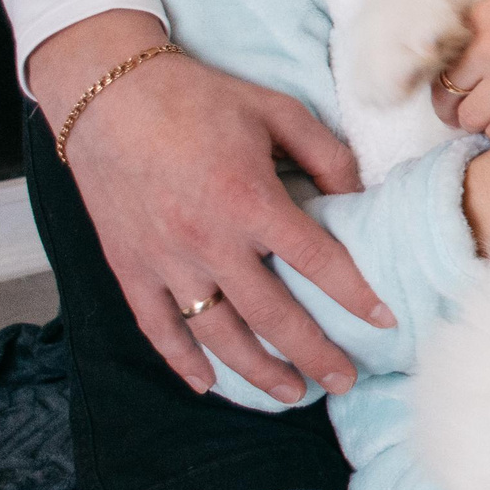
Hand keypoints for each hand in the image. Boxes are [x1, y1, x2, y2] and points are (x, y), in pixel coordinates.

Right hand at [33, 11, 393, 401]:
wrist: (106, 95)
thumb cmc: (197, 98)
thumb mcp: (275, 110)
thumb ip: (325, 153)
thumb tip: (360, 194)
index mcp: (249, 201)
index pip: (317, 261)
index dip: (354, 295)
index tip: (383, 321)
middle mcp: (208, 241)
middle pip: (271, 316)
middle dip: (313, 355)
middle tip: (345, 381)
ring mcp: (165, 261)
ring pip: (218, 334)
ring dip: (258, 371)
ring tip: (293, 394)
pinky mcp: (129, 267)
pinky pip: (158, 327)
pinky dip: (183, 361)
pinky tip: (209, 384)